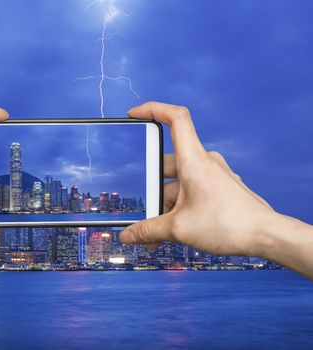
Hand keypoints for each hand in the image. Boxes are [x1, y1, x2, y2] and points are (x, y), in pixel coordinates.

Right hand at [120, 102, 275, 257]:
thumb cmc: (229, 225)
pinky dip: (179, 207)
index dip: (153, 109)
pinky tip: (176, 229)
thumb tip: (128, 235)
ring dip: (165, 205)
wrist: (265, 236)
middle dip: (152, 191)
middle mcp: (204, 162)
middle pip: (167, 165)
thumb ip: (148, 231)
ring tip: (159, 234)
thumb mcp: (178, 229)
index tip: (134, 114)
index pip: (175, 118)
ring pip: (178, 183)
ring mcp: (213, 175)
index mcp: (194, 161)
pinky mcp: (219, 188)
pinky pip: (191, 191)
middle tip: (146, 214)